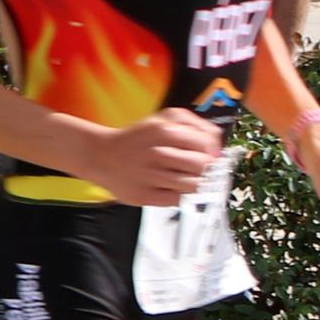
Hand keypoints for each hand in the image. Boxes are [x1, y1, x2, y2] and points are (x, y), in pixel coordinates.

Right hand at [82, 108, 225, 207]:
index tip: (209, 155)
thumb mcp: (163, 119)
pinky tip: (174, 188)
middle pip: (201, 166)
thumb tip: (217, 148)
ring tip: (185, 178)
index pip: (205, 144)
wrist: (102, 156)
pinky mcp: (143, 195)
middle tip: (198, 169)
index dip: (212, 151)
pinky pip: (177, 200)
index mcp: (162, 130)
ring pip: (192, 185)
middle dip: (205, 168)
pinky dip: (181, 196)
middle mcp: (155, 152)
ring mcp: (148, 176)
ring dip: (195, 183)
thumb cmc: (138, 139)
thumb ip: (195, 125)